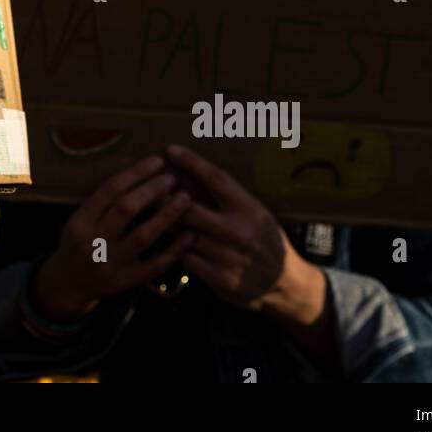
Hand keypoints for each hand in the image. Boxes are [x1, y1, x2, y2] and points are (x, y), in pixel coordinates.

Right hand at [33, 155, 194, 322]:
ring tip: (185, 198)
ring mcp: (111, 264)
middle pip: (126, 209)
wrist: (69, 285)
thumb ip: (103, 201)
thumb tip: (139, 172)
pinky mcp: (126, 282)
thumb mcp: (78, 220)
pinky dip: (175, 249)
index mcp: (80, 222)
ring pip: (143, 236)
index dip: (135, 173)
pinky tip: (190, 235)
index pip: (110, 190)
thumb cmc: (78, 244)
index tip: (157, 161)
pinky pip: (155, 265)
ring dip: (167, 215)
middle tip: (172, 177)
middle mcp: (93, 242)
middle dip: (152, 190)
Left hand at [168, 145, 332, 359]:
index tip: (170, 150)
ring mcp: (231, 257)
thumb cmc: (261, 238)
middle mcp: (240, 231)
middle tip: (147, 190)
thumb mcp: (253, 211)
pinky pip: (187, 260)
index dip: (191, 162)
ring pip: (184, 235)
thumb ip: (226, 197)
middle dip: (165, 199)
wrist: (284, 282)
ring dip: (165, 225)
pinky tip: (170, 244)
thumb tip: (188, 172)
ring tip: (149, 215)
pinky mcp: (223, 280)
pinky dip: (176, 250)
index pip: (216, 179)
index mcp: (249, 208)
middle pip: (190, 209)